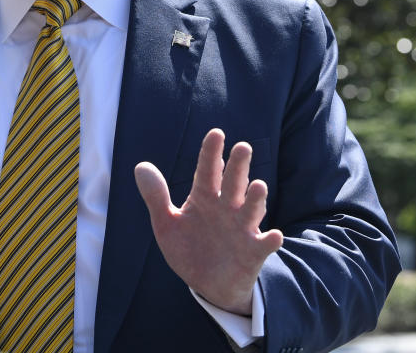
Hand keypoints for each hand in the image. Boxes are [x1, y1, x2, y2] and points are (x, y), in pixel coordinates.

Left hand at [134, 128, 283, 314]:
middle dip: (238, 167)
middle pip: (233, 183)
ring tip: (258, 185)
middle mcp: (226, 209)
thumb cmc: (188, 248)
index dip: (211, 153)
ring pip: (251, 209)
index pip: (207, 171)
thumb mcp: (167, 223)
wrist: (206, 283)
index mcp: (204, 198)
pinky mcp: (253, 252)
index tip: (216, 133)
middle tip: (242, 147)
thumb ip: (156, 196)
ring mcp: (242, 229)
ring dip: (256, 199)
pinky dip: (270, 240)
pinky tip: (275, 236)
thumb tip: (141, 166)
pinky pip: (264, 244)